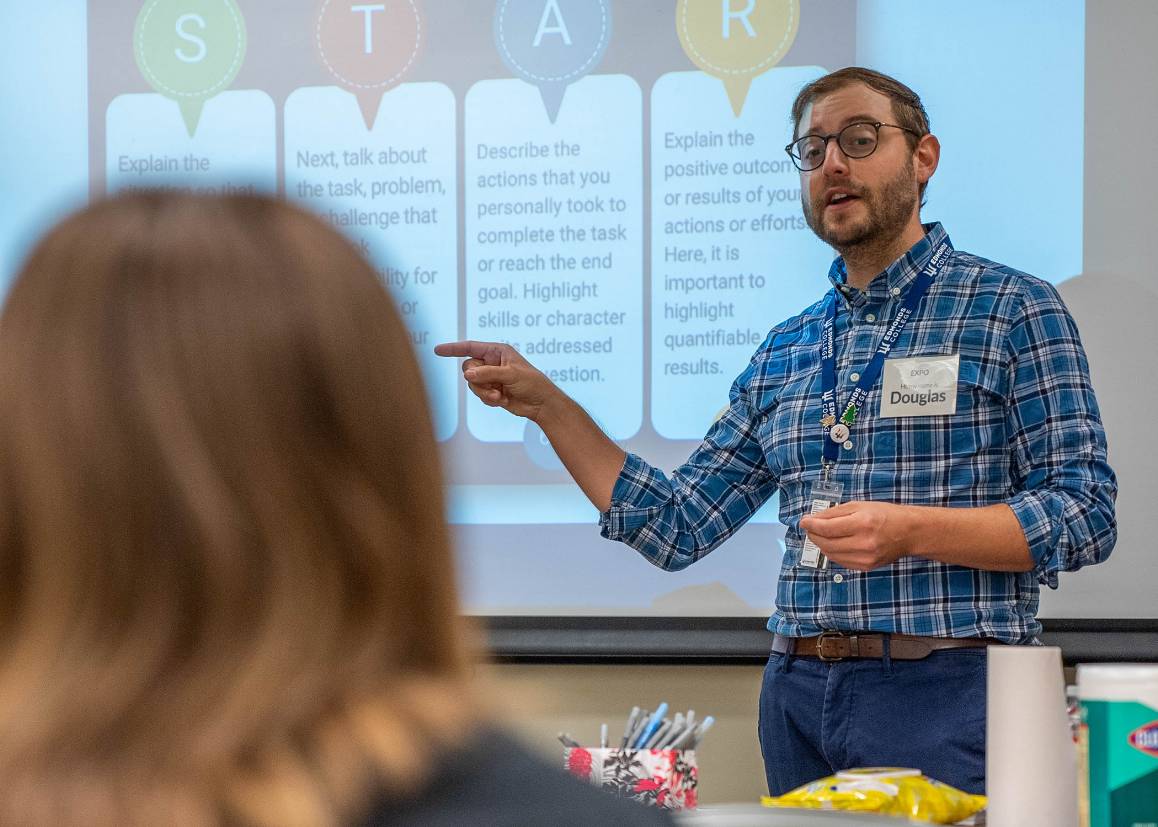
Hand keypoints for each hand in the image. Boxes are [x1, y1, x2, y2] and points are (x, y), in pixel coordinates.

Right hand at [433, 340, 557, 420]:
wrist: (540, 403)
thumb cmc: (531, 383)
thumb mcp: (510, 375)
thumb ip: (488, 374)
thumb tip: (468, 375)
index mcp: (497, 351)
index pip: (470, 347)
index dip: (453, 349)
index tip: (437, 350)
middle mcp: (491, 362)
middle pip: (468, 369)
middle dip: (478, 380)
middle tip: (494, 386)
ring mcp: (490, 377)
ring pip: (472, 384)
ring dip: (484, 392)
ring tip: (500, 396)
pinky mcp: (491, 391)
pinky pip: (478, 394)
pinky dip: (488, 399)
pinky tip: (502, 400)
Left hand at [798, 501, 916, 570]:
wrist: (910, 533)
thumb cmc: (885, 515)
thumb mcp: (860, 506)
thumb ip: (835, 513)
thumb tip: (813, 519)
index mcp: (862, 523)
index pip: (827, 528)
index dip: (811, 525)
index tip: (803, 521)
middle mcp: (864, 543)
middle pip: (826, 543)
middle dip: (813, 535)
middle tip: (810, 528)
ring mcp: (865, 558)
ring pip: (831, 554)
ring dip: (821, 545)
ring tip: (820, 535)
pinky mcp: (866, 567)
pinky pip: (840, 561)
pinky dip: (832, 552)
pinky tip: (833, 544)